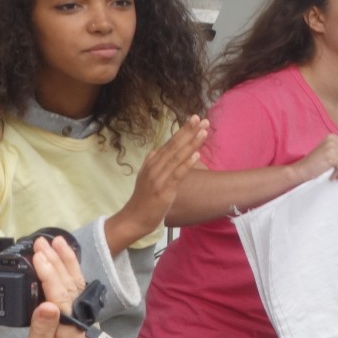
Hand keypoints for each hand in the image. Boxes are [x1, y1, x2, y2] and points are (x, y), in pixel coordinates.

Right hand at [10, 237, 88, 337]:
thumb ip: (41, 330)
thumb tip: (46, 306)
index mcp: (69, 327)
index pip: (60, 294)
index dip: (49, 273)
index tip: (38, 255)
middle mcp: (76, 319)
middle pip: (69, 283)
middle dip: (57, 260)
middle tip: (43, 241)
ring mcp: (74, 317)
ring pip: (73, 283)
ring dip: (65, 261)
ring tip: (56, 242)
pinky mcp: (69, 316)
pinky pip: (70, 289)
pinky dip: (66, 271)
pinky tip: (62, 260)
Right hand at [106, 116, 209, 250]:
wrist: (134, 219)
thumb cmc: (144, 199)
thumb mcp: (147, 177)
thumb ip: (152, 164)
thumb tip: (156, 151)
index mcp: (152, 163)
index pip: (169, 143)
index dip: (182, 130)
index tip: (194, 118)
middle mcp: (154, 167)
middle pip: (173, 146)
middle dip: (188, 131)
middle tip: (200, 118)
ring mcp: (158, 178)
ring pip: (177, 157)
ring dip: (191, 143)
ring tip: (203, 132)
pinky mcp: (163, 190)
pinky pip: (177, 175)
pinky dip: (187, 164)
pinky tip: (196, 154)